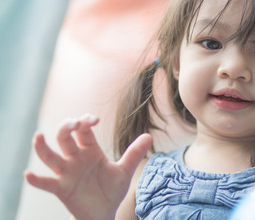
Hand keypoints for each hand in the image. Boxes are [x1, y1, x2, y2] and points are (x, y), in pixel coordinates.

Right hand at [25, 114, 151, 219]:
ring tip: (39, 136)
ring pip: (50, 156)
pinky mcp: (61, 188)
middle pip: (65, 137)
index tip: (93, 120)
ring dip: (43, 147)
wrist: (104, 212)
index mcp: (91, 150)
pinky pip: (46, 183)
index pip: (84, 131)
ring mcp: (67, 172)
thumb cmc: (111, 189)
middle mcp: (76, 158)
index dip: (85, 121)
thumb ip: (134, 154)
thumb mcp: (124, 171)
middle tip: (74, 123)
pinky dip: (36, 180)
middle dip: (67, 127)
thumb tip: (149, 136)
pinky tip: (29, 174)